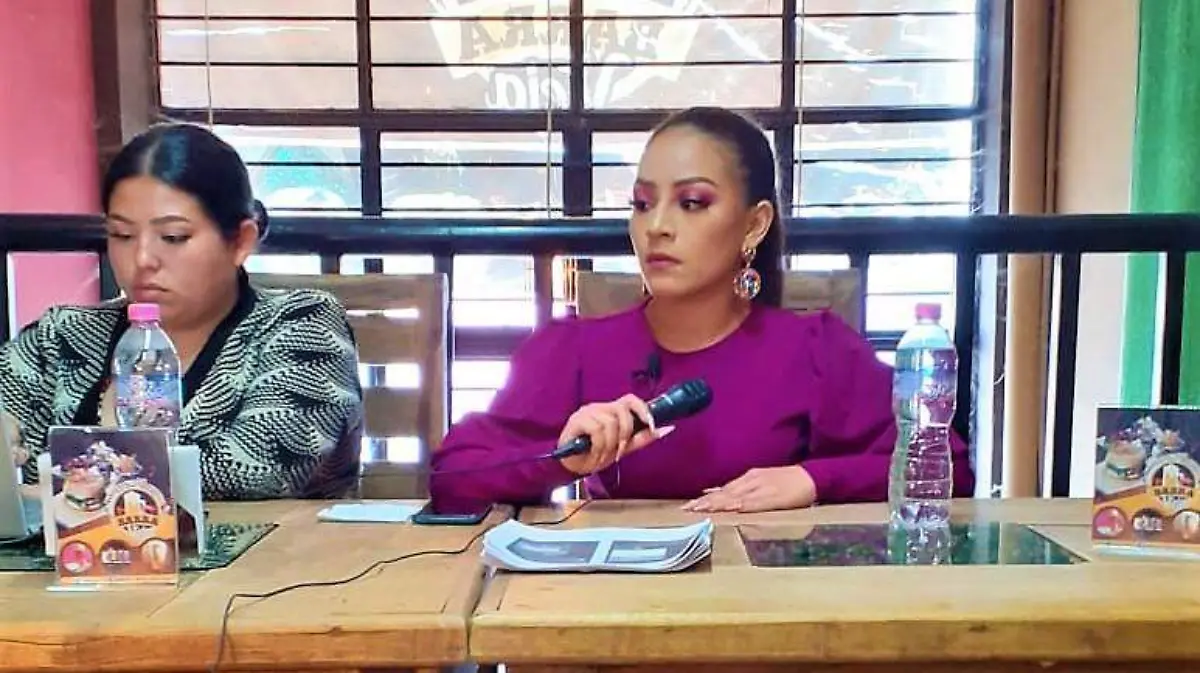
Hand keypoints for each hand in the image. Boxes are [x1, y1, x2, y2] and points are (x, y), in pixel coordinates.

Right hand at [557, 394, 673, 475]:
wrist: (571, 466)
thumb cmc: (595, 454)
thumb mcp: (623, 448)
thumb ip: (642, 438)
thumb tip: (667, 428)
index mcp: (611, 411)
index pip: (631, 400)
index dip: (643, 410)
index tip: (652, 425)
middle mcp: (600, 407)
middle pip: (623, 411)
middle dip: (625, 435)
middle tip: (619, 451)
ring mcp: (588, 412)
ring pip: (610, 423)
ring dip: (609, 445)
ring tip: (602, 455)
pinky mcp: (577, 420)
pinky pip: (597, 430)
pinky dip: (599, 446)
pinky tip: (594, 453)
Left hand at [682, 465, 816, 512]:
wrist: (811, 477)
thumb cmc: (787, 481)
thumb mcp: (761, 482)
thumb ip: (741, 489)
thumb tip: (718, 494)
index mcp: (748, 478)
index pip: (722, 490)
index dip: (705, 498)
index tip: (688, 506)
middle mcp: (751, 481)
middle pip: (724, 493)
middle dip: (705, 502)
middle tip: (687, 510)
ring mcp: (762, 488)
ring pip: (735, 496)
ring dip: (717, 503)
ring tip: (702, 510)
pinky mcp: (773, 496)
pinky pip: (755, 501)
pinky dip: (742, 505)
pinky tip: (731, 508)